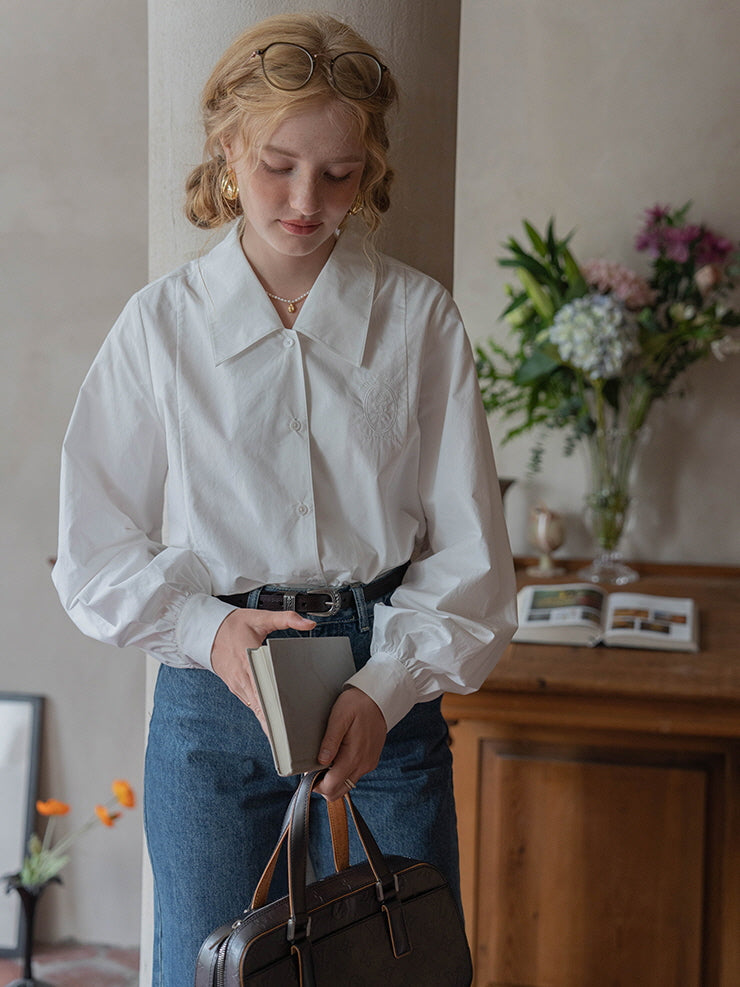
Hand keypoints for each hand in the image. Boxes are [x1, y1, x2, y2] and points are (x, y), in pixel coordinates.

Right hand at [210, 608, 315, 730]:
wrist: (208, 630)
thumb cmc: (233, 625)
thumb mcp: (260, 617)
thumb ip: (286, 618)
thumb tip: (308, 624)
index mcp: (247, 664)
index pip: (262, 693)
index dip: (273, 711)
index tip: (285, 724)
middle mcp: (242, 680)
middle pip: (260, 708)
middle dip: (275, 724)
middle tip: (292, 739)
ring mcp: (238, 686)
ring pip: (256, 709)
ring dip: (269, 722)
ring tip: (288, 737)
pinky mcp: (238, 687)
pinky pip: (252, 704)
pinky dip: (263, 714)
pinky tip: (276, 724)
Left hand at [314, 686, 387, 800]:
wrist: (380, 697)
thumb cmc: (357, 703)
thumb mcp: (340, 716)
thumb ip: (330, 741)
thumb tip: (321, 761)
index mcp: (354, 756)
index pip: (331, 786)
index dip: (316, 784)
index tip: (308, 772)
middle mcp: (363, 765)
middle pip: (338, 792)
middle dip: (323, 786)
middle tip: (313, 769)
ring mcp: (368, 764)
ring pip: (346, 785)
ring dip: (333, 780)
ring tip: (324, 761)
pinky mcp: (371, 760)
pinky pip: (354, 775)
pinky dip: (343, 773)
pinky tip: (337, 757)